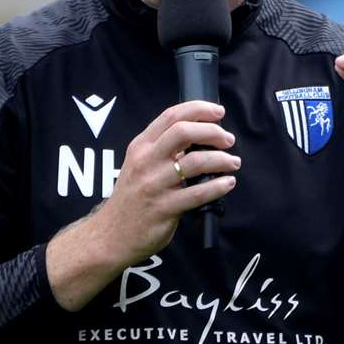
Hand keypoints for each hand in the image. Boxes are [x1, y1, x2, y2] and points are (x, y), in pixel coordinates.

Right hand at [46, 100, 239, 310]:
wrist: (110, 234)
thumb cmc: (132, 198)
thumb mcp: (139, 164)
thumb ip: (162, 149)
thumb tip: (200, 135)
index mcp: (141, 146)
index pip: (171, 116)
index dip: (199, 109)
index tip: (218, 112)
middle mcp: (146, 162)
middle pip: (183, 132)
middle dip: (213, 132)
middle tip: (228, 141)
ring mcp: (154, 185)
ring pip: (195, 162)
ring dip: (221, 159)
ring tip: (233, 162)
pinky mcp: (164, 209)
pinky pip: (197, 194)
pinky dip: (218, 186)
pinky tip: (227, 183)